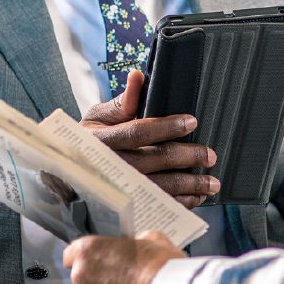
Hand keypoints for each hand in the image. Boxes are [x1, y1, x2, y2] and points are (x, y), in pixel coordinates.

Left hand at [63, 231, 182, 283]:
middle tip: (121, 273)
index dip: (87, 255)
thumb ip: (135, 241)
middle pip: (82, 275)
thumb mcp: (151, 238)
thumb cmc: (159, 265)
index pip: (71, 253)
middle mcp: (82, 276)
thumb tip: (137, 245)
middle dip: (98, 274)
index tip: (98, 257)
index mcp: (89, 250)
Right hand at [81, 71, 220, 207]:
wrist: (71, 176)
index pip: (138, 132)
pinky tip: (196, 197)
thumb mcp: (97, 118)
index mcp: (102, 140)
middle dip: (187, 157)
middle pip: (154, 160)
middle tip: (210, 155)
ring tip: (212, 182)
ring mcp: (119, 189)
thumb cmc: (89, 141)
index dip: (166, 126)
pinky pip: (156, 205)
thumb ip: (121, 102)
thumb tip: (139, 76)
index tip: (191, 121)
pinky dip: (180, 203)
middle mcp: (110, 166)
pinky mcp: (126, 207)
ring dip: (189, 185)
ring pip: (159, 187)